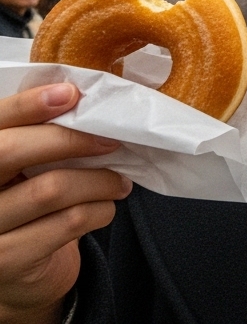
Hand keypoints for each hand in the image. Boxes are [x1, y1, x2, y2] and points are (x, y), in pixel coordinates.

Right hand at [0, 84, 131, 323]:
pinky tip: (104, 209)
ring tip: (118, 182)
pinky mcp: (6, 260)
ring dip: (98, 181)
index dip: (27, 105)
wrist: (18, 271)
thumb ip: (38, 138)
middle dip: (70, 140)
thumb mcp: (24, 168)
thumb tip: (83, 100)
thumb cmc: (26, 205)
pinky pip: (67, 223)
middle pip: (11, 151)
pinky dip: (99, 211)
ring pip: (49, 189)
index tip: (70, 94)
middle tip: (112, 142)